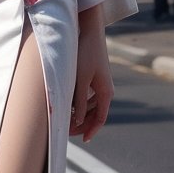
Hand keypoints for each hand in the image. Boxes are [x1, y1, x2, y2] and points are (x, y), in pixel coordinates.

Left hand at [70, 6, 112, 142]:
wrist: (90, 32)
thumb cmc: (85, 54)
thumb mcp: (80, 79)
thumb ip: (79, 101)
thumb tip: (78, 121)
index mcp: (106, 92)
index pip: (100, 118)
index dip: (91, 130)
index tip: (83, 140)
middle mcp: (106, 90)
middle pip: (97, 114)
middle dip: (84, 125)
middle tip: (68, 133)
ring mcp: (101, 84)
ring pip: (92, 107)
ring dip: (81, 115)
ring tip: (67, 121)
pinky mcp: (95, 78)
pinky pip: (89, 97)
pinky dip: (81, 104)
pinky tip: (69, 106)